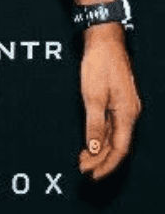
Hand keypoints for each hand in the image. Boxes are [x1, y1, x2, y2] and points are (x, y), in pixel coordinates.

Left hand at [77, 24, 140, 178]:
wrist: (104, 38)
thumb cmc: (99, 64)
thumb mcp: (93, 96)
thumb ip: (94, 125)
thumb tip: (95, 150)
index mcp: (127, 114)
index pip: (119, 150)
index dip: (106, 165)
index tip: (91, 175)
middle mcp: (130, 113)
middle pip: (118, 145)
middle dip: (101, 160)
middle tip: (82, 169)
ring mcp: (125, 106)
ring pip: (115, 136)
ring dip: (100, 149)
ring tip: (83, 158)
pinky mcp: (119, 100)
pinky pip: (112, 125)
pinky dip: (101, 135)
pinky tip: (91, 141)